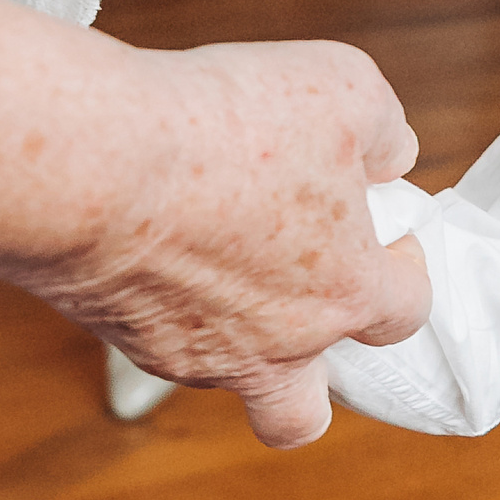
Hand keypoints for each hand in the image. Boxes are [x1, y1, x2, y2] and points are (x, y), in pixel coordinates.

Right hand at [39, 38, 426, 448]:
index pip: (405, 313)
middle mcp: (274, 347)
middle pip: (302, 412)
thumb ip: (385, 130)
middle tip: (297, 308)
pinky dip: (156, 301)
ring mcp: (193, 354)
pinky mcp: (122, 339)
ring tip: (212, 259)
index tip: (387, 241)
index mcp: (344, 292)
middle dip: (309, 378)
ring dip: (227, 335)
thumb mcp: (345, 87)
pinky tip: (151, 238)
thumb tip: (390, 153)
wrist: (94, 164)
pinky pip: (151, 338)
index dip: (404, 274)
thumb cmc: (223, 129)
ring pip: (220, 376)